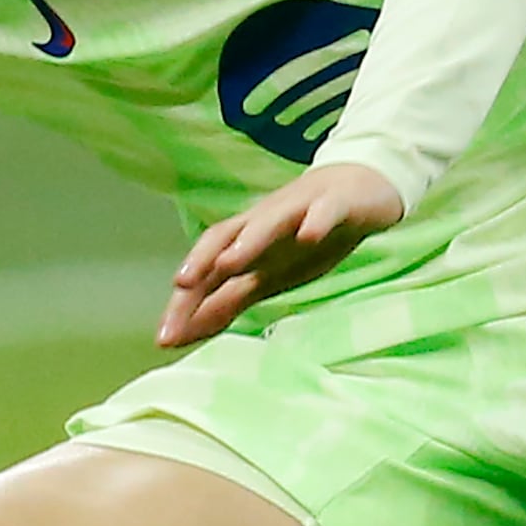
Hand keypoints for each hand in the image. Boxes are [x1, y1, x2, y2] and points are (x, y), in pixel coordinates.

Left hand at [160, 160, 407, 348]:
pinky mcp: (336, 204)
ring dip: (248, 240)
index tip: (165, 337)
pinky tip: (309, 235)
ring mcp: (298, 210)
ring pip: (268, 221)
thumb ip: (231, 300)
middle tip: (180, 287)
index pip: (207, 270)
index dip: (185, 301)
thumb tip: (190, 331)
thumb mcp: (270, 276)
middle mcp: (262, 223)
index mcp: (245, 243)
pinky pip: (325, 211)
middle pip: (224, 237)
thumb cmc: (306, 235)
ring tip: (229, 261)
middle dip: (201, 262)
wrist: (360, 188)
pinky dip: (315, 221)